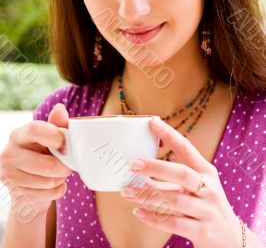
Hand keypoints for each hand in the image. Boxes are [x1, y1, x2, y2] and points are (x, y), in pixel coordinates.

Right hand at [0, 104, 71, 215]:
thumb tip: (60, 109)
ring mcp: (10, 176)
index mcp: (19, 135)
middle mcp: (9, 154)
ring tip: (58, 173)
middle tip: (69, 164)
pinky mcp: (17, 195)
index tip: (65, 144)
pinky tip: (53, 185)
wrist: (27, 184)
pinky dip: (58, 190)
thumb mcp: (49, 137)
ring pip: (50, 181)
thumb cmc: (42, 154)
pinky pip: (49, 194)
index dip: (54, 136)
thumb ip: (57, 125)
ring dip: (61, 178)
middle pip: (47, 165)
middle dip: (65, 166)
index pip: (34, 130)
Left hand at [120, 117, 241, 247]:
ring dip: (147, 195)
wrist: (231, 238)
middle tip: (133, 163)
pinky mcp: (202, 231)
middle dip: (155, 167)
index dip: (170, 135)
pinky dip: (153, 218)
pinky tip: (138, 212)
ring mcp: (207, 210)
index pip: (187, 148)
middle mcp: (209, 188)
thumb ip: (177, 175)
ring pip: (174, 200)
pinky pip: (174, 223)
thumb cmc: (207, 205)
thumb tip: (143, 166)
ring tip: (127, 191)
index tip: (152, 123)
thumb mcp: (200, 185)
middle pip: (181, 173)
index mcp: (206, 172)